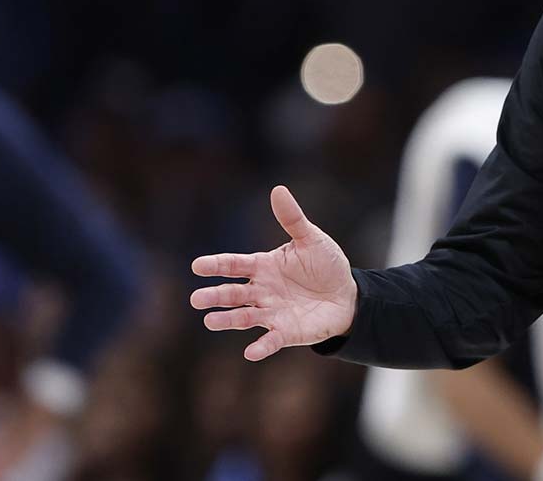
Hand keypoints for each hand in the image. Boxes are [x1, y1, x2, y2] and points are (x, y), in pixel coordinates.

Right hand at [190, 185, 357, 360]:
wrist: (347, 295)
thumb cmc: (326, 265)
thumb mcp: (311, 239)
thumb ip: (292, 219)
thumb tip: (278, 190)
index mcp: (263, 266)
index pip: (235, 264)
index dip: (217, 265)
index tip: (197, 266)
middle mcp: (262, 291)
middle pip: (233, 293)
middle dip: (215, 296)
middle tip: (196, 299)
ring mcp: (272, 312)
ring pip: (244, 317)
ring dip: (228, 320)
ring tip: (210, 321)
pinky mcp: (286, 332)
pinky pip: (270, 340)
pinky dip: (260, 346)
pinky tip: (250, 352)